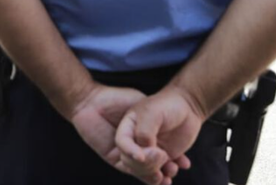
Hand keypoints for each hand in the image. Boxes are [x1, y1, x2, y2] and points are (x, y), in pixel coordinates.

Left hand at [70, 84, 187, 184]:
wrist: (90, 100)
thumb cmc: (116, 99)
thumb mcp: (143, 108)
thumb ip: (155, 124)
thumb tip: (168, 141)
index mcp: (143, 133)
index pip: (162, 150)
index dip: (175, 158)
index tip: (185, 163)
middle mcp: (136, 144)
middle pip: (156, 162)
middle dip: (167, 168)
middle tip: (174, 169)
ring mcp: (125, 152)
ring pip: (145, 169)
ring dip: (158, 173)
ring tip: (169, 174)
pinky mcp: (113, 158)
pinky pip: (131, 170)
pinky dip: (145, 176)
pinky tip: (158, 177)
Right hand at [114, 88, 202, 184]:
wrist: (188, 106)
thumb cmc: (167, 105)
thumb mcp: (152, 113)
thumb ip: (144, 131)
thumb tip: (143, 152)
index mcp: (128, 127)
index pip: (122, 143)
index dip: (129, 152)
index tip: (141, 156)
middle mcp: (136, 140)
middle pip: (131, 160)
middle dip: (145, 164)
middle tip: (162, 155)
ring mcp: (149, 150)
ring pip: (145, 169)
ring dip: (157, 173)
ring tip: (172, 168)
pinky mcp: (163, 156)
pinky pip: (162, 170)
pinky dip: (170, 172)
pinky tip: (182, 164)